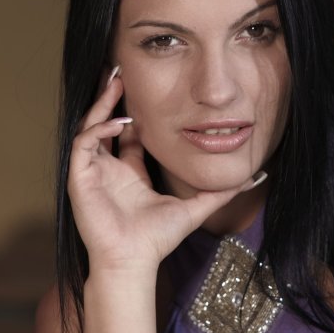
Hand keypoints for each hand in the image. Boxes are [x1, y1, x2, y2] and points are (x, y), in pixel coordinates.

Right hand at [67, 75, 255, 279]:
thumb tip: (254, 178)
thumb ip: (220, 193)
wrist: (135, 261)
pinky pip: (83, 144)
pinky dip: (98, 129)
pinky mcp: (80, 178)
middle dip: (112, 97)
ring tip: (117, 82)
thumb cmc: (158, 239)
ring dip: (102, 104)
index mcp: (130, 173)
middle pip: (107, 123)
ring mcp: (93, 172)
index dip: (135, 112)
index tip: (147, 91)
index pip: (129, 134)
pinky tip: (119, 123)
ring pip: (90, 127)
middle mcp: (109, 169)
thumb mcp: (194, 208)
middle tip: (122, 71)